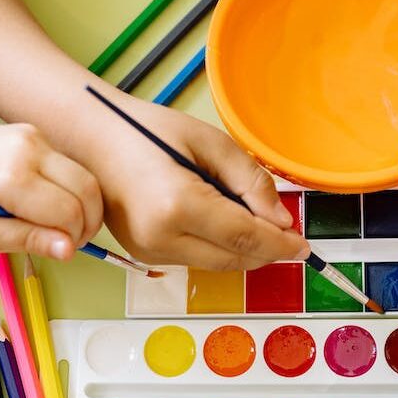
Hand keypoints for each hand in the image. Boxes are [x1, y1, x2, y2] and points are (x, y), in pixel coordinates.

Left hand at [0, 123, 102, 259]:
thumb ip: (26, 240)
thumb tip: (68, 249)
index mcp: (11, 177)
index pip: (68, 211)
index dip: (74, 237)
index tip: (64, 250)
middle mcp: (30, 149)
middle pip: (87, 190)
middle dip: (88, 222)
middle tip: (74, 241)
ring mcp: (37, 137)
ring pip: (85, 177)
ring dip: (85, 205)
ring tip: (66, 225)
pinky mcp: (38, 133)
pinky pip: (71, 166)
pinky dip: (72, 189)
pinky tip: (53, 203)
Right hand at [77, 91, 308, 269]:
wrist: (92, 142)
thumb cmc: (146, 132)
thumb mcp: (210, 142)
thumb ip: (251, 181)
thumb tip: (281, 221)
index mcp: (177, 206)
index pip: (245, 238)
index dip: (280, 244)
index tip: (304, 245)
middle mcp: (161, 238)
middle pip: (234, 260)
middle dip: (267, 250)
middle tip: (288, 233)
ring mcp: (149, 252)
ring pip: (217, 265)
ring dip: (243, 249)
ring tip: (250, 217)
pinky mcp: (144, 256)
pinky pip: (196, 260)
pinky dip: (218, 246)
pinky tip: (220, 220)